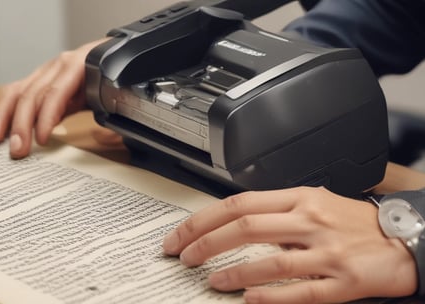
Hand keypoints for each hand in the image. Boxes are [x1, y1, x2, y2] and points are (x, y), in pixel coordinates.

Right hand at [0, 38, 108, 157]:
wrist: (113, 57)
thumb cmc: (114, 79)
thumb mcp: (118, 96)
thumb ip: (113, 118)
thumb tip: (101, 138)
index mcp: (78, 65)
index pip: (55, 92)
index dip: (46, 117)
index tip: (41, 140)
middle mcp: (57, 65)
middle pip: (32, 94)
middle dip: (22, 124)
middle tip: (17, 150)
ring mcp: (45, 72)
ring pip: (17, 93)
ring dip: (3, 118)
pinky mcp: (38, 80)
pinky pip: (16, 94)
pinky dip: (4, 112)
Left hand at [162, 186, 416, 303]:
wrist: (404, 240)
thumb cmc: (354, 223)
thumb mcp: (313, 202)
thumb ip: (275, 211)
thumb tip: (230, 224)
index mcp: (299, 198)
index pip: (239, 203)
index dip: (203, 220)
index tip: (181, 235)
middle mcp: (310, 220)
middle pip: (246, 227)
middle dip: (206, 242)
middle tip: (184, 257)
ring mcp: (327, 252)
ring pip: (271, 261)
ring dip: (234, 272)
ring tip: (211, 280)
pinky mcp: (344, 281)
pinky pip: (302, 291)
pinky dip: (271, 296)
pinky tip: (248, 300)